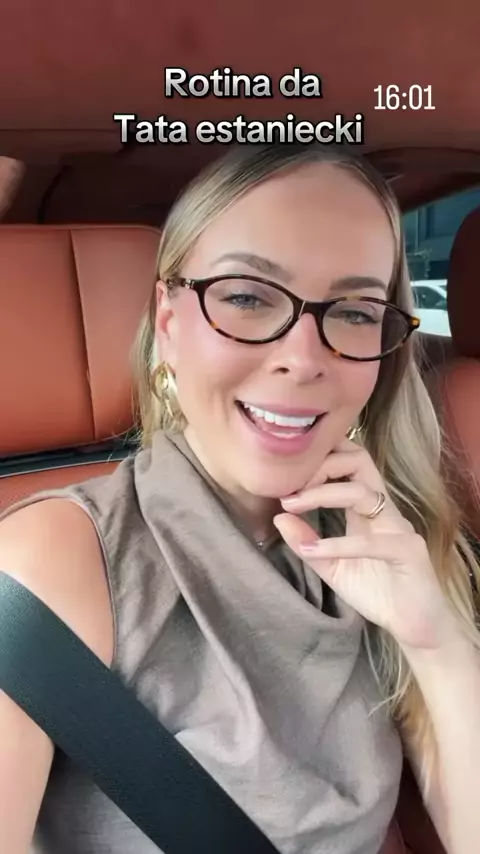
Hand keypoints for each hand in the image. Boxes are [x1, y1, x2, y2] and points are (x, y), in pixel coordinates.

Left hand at [273, 438, 454, 650]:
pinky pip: (372, 542)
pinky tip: (313, 550)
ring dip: (322, 495)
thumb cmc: (377, 592)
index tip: (285, 478)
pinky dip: (338, 544)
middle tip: (289, 486)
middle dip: (322, 465)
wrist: (416, 627)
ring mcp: (398, 528)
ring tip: (291, 506)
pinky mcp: (408, 552)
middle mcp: (384, 510)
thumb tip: (278, 517)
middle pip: (360, 461)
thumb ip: (306, 543)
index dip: (319, 458)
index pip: (349, 462)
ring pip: (362, 493)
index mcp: (367, 508)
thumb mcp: (331, 567)